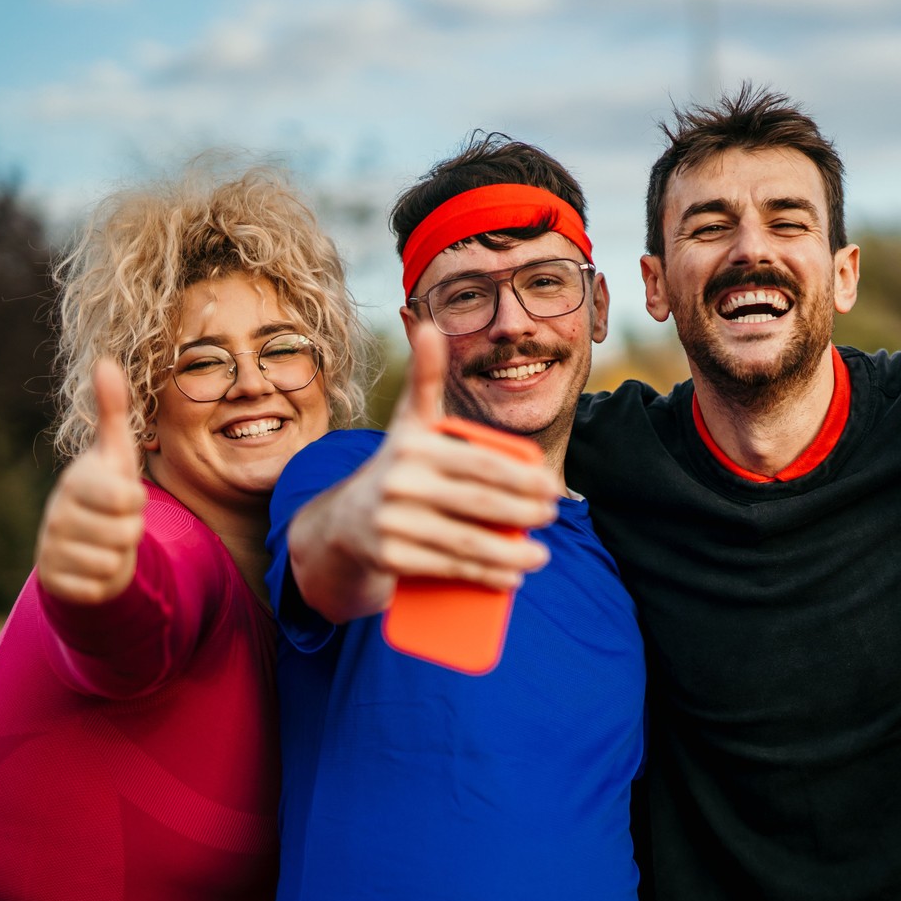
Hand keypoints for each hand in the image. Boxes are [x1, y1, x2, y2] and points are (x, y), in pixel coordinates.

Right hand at [36, 360, 147, 603]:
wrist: (80, 545)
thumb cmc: (106, 492)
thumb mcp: (116, 454)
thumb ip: (113, 413)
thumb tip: (106, 362)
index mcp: (76, 481)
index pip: (129, 498)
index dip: (135, 501)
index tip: (122, 495)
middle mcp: (57, 513)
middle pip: (126, 532)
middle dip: (130, 531)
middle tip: (115, 524)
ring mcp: (51, 547)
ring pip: (112, 561)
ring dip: (118, 556)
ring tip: (105, 543)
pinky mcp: (53, 581)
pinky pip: (97, 588)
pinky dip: (103, 582)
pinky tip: (92, 567)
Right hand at [336, 323, 561, 596]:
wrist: (345, 523)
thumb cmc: (399, 465)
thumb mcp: (409, 421)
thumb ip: (425, 376)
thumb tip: (426, 323)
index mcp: (413, 445)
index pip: (481, 464)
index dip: (523, 480)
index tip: (554, 489)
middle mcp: (398, 481)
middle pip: (478, 503)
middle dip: (524, 514)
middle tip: (553, 517)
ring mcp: (390, 521)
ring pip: (465, 540)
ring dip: (511, 552)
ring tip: (541, 555)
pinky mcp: (388, 557)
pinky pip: (446, 567)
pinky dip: (484, 574)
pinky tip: (512, 576)